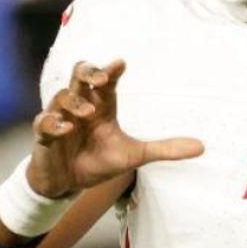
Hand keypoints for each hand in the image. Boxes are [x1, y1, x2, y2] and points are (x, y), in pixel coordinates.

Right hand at [28, 61, 203, 196]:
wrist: (69, 184)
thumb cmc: (98, 162)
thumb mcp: (135, 155)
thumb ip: (165, 149)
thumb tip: (202, 147)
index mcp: (102, 105)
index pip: (106, 80)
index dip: (111, 69)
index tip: (121, 63)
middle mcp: (80, 106)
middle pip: (79, 75)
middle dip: (88, 72)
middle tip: (100, 79)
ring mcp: (61, 118)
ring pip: (62, 96)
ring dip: (74, 102)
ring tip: (88, 112)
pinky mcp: (45, 136)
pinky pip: (44, 122)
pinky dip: (53, 123)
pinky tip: (64, 127)